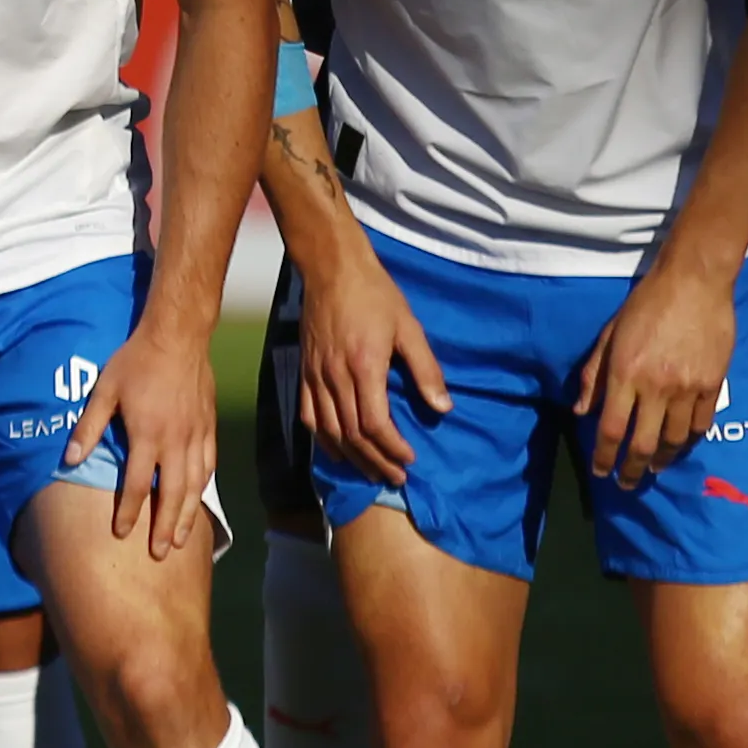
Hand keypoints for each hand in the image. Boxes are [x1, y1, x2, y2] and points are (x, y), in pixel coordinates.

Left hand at [66, 313, 222, 561]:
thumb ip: (88, 427)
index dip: (128, 511)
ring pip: (194, 485)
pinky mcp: (209, 428)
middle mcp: (175, 441)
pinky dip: (203, 488)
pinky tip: (198, 501)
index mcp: (148, 435)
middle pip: (171, 494)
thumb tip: (68, 460)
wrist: (179, 336)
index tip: (122, 533)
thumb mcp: (104, 390)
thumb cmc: (136, 362)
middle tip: (160, 553)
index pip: (135, 484)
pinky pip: (209, 465)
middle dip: (165, 527)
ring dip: (188, 515)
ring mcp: (196, 436)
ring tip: (181, 540)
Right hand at [290, 235, 443, 486]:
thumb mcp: (409, 328)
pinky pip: (309, 416)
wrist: (332, 270)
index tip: (410, 459)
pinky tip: (337, 451)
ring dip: (351, 457)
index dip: (392, 448)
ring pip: (329, 431)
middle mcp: (335, 377)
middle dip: (376, 461)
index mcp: (364, 367)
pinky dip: (322, 440)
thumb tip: (443, 408)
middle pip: (352, 435)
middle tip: (396, 478)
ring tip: (371, 472)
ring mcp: (316, 376)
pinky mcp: (305, 371)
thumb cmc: (376, 295)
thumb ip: (426, 370)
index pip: (374, 424)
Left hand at [573, 246, 738, 488]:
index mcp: (625, 374)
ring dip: (662, 460)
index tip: (601, 472)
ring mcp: (688, 388)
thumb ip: (594, 375)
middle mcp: (656, 387)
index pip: (612, 429)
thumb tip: (580, 411)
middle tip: (626, 484)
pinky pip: (701, 423)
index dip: (604, 456)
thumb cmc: (645, 303)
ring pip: (675, 440)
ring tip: (653, 467)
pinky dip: (690, 441)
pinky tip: (681, 446)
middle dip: (631, 470)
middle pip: (643, 444)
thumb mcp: (609, 335)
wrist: (695, 282)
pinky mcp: (713, 383)